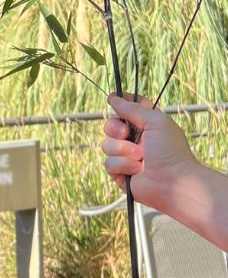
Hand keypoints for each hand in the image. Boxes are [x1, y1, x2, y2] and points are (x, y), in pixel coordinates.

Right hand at [102, 95, 199, 209]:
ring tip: (139, 157)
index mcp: (146, 124)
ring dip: (122, 150)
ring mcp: (126, 156)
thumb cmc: (170, 150)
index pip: (130, 108)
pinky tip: (135, 170)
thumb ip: (133, 109)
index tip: (112, 97)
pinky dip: (122, 165)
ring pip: (106, 145)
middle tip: (126, 134)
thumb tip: (114, 98)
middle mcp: (135, 139)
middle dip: (114, 129)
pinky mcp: (119, 172)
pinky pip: (108, 163)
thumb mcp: (156, 121)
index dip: (121, 101)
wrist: (171, 181)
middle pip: (110, 126)